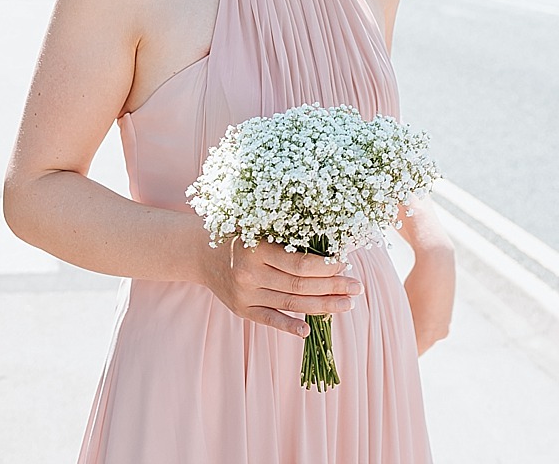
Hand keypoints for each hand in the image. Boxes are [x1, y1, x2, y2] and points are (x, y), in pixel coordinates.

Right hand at [201, 238, 361, 337]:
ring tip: (347, 304)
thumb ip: (287, 235)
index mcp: (257, 249)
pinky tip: (308, 332)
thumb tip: (329, 244)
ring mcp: (245, 295)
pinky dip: (289, 327)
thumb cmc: (238, 233)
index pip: (300, 264)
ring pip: (291, 304)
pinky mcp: (242, 310)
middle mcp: (250, 274)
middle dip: (334, 287)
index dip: (327, 267)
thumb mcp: (259, 226)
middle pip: (300, 286)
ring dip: (323, 306)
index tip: (347, 264)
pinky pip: (270, 320)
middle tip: (357, 287)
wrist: (200, 252)